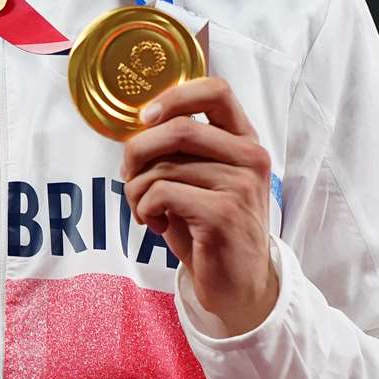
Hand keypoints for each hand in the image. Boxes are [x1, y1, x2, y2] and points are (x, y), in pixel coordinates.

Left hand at [120, 75, 278, 335]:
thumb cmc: (210, 230)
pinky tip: (157, 226)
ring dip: (136, 191)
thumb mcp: (201, 181)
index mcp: (245, 141)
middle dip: (137, 151)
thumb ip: (182, 151)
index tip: (146, 118)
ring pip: (162, 167)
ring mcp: (241, 185)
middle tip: (128, 177)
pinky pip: (160, 193)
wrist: (238, 288)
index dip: (174, 95)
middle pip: (178, 128)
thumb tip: (137, 129)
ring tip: (147, 211)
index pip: (217, 90)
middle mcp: (250, 157)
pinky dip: (144, 208)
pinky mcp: (223, 214)